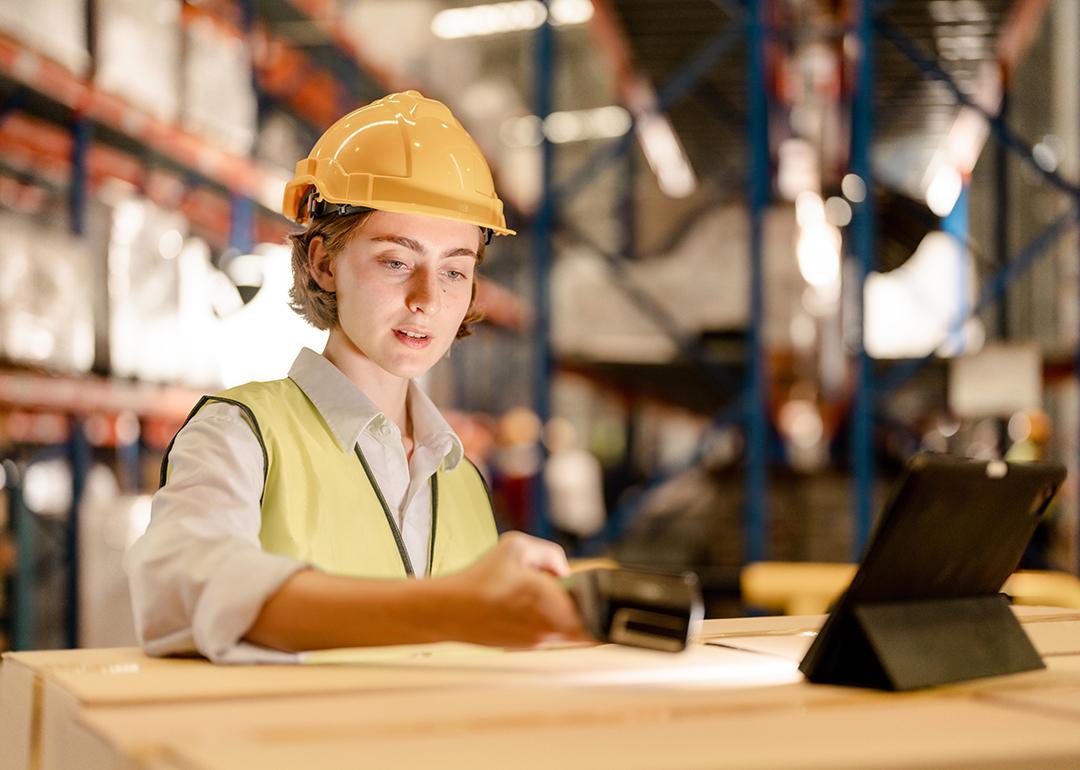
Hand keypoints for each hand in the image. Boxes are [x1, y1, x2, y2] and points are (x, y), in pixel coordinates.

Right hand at [441, 531, 591, 647]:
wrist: (450, 610)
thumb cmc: (482, 577)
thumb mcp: (517, 545)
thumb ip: (551, 554)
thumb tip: (563, 573)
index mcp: (552, 600)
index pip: (597, 612)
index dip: (605, 601)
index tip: (602, 589)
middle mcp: (549, 627)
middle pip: (589, 625)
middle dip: (588, 608)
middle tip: (578, 593)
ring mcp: (539, 641)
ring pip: (570, 630)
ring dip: (567, 615)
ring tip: (543, 597)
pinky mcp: (526, 648)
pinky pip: (550, 634)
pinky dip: (548, 621)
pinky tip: (526, 607)